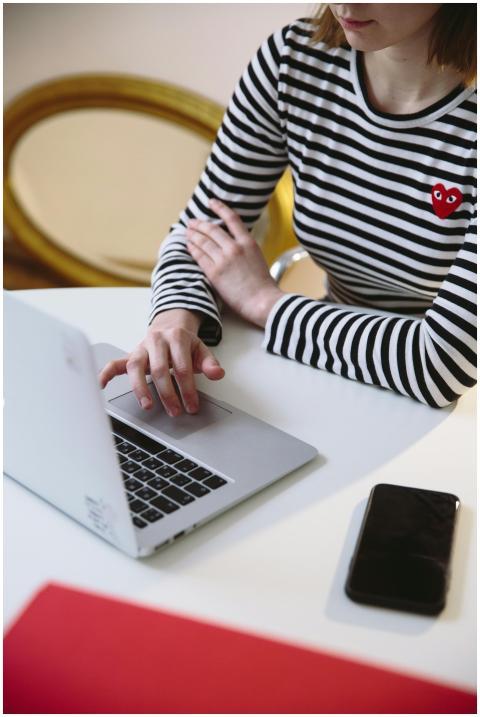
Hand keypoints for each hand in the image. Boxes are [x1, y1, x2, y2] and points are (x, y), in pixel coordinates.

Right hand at [98, 309, 224, 415]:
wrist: (170, 326)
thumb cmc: (185, 343)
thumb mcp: (201, 350)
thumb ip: (210, 363)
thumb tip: (218, 374)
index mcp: (176, 338)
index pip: (182, 367)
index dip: (188, 388)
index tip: (192, 406)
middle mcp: (156, 341)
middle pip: (160, 369)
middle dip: (168, 393)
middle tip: (175, 411)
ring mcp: (141, 348)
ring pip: (135, 366)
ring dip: (140, 388)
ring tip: (147, 405)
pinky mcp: (130, 355)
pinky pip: (115, 363)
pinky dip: (106, 373)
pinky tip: (101, 385)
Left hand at [185, 199, 283, 327]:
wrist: (262, 301)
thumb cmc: (263, 285)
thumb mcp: (258, 258)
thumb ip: (245, 249)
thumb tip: (233, 243)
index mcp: (248, 242)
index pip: (232, 219)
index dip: (220, 208)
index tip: (211, 202)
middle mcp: (234, 247)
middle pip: (212, 229)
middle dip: (200, 224)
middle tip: (192, 222)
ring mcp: (223, 259)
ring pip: (203, 241)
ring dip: (193, 235)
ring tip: (187, 232)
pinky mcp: (214, 272)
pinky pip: (199, 256)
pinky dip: (192, 249)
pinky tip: (188, 246)